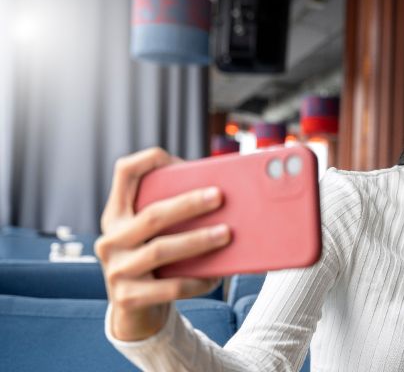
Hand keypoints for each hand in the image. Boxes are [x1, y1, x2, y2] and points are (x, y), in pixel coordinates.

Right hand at [95, 147, 230, 340]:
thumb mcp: (156, 235)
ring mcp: (116, 270)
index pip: (124, 174)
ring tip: (227, 234)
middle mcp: (110, 239)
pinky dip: (196, 280)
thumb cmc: (158, 262)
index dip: (148, 160)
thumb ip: (175, 215)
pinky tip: (217, 275)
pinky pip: (169, 287)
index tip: (174, 156)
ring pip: (160, 251)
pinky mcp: (127, 298)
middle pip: (152, 215)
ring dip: (197, 240)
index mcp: (117, 215)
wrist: (135, 312)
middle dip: (188, 204)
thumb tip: (221, 196)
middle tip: (220, 197)